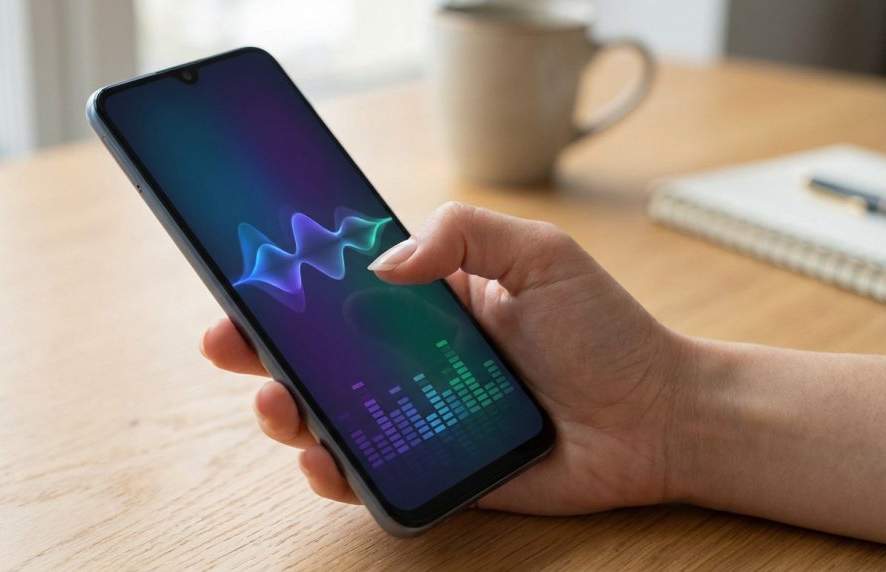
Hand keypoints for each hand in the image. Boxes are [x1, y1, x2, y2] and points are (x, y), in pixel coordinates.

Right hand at [201, 202, 691, 513]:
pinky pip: (372, 473)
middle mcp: (416, 358)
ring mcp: (422, 415)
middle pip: (320, 355)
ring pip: (332, 415)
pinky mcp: (438, 467)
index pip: (343, 291)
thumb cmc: (606, 332)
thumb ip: (463, 233)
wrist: (658, 418)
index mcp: (433, 301)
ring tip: (276, 403)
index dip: (290, 288)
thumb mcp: (539, 254)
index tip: (247, 283)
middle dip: (264, 350)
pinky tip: (323, 458)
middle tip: (233, 345)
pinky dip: (336, 471)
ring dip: (287, 410)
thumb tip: (381, 262)